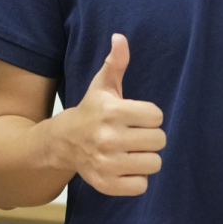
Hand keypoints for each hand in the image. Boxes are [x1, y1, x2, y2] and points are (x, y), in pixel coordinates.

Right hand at [51, 34, 165, 195]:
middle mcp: (108, 138)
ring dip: (146, 158)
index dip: (150, 116)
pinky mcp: (106, 184)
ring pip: (154, 164)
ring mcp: (106, 163)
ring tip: (132, 151)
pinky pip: (141, 186)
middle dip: (150, 137)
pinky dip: (137, 179)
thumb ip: (116, 62)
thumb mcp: (102, 85)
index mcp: (112, 111)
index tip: (136, 116)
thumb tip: (120, 37)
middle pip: (159, 141)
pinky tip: (125, 167)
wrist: (63, 142)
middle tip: (135, 135)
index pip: (157, 116)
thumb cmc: (91, 110)